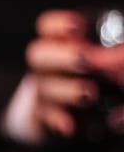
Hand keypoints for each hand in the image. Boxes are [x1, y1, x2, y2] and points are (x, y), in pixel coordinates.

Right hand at [20, 10, 123, 139]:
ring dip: (66, 89)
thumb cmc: (113, 77)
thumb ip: (120, 56)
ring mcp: (46, 89)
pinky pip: (45, 116)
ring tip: (90, 94)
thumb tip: (113, 58)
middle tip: (86, 60)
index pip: (48, 26)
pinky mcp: (47, 114)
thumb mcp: (119, 61)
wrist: (99, 114)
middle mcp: (51, 64)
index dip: (58, 25)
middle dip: (61, 57)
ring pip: (42, 86)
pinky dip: (58, 120)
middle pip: (36, 53)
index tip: (79, 28)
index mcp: (67, 43)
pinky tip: (71, 126)